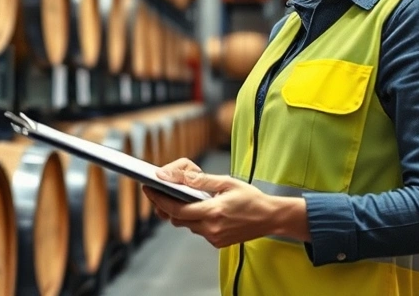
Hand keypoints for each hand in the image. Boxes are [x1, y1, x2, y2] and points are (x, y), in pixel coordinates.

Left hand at [144, 165, 301, 248]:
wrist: (270, 217)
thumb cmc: (251, 198)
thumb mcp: (226, 182)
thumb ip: (200, 180)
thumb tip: (178, 176)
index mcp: (212, 212)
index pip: (176, 210)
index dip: (159, 200)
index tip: (148, 188)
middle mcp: (211, 228)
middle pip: (177, 219)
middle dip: (165, 206)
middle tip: (158, 192)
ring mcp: (214, 238)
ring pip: (187, 226)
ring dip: (181, 213)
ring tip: (180, 198)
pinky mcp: (217, 242)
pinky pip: (198, 230)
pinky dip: (194, 219)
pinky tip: (199, 208)